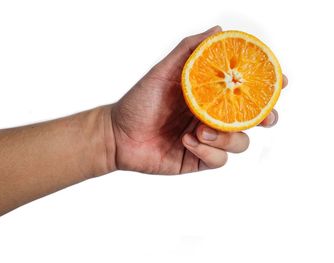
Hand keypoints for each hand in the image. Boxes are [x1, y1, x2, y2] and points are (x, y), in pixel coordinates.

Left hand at [110, 26, 287, 173]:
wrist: (119, 134)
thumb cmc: (140, 101)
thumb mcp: (165, 71)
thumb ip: (189, 50)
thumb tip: (219, 30)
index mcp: (209, 95)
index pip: (244, 91)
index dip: (266, 88)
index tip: (280, 82)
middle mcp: (212, 117)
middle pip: (251, 119)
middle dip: (264, 118)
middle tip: (265, 117)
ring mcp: (207, 140)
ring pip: (239, 142)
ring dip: (225, 136)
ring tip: (199, 129)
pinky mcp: (199, 159)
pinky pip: (218, 159)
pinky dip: (207, 150)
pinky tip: (187, 141)